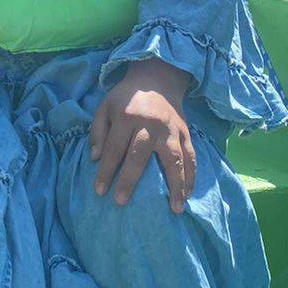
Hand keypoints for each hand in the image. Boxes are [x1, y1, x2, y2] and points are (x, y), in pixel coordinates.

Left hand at [89, 59, 194, 212]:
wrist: (157, 78)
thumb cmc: (126, 97)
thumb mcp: (105, 107)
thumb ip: (98, 132)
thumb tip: (95, 159)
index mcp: (127, 116)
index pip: (115, 148)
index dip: (106, 170)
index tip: (99, 191)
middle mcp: (151, 123)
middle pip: (140, 155)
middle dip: (129, 180)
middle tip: (121, 202)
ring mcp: (171, 129)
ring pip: (174, 159)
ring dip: (175, 185)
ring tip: (175, 209)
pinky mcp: (185, 132)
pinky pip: (191, 156)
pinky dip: (191, 176)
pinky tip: (188, 194)